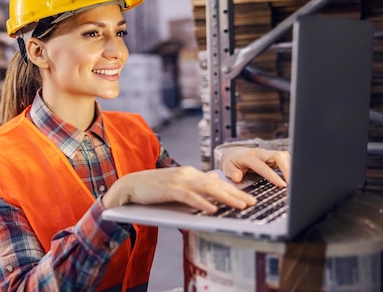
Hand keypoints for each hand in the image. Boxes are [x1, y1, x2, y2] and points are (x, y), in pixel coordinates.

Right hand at [102, 166, 256, 213]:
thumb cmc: (153, 190)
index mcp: (190, 173)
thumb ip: (194, 187)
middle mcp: (187, 174)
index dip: (234, 190)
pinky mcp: (169, 189)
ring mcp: (178, 180)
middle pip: (216, 184)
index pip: (216, 181)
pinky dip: (202, 203)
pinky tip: (213, 209)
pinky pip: (189, 196)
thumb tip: (213, 186)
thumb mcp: (177, 187)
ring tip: (240, 206)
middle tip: (252, 203)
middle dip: (236, 193)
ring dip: (225, 197)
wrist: (130, 186)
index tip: (249, 198)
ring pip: (207, 188)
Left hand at [220, 146, 289, 186]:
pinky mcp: (273, 157)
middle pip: (278, 156)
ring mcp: (268, 154)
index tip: (283, 184)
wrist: (233, 154)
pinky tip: (293, 177)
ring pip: (284, 156)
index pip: (263, 166)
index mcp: (249, 157)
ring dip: (291, 167)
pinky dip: (291, 166)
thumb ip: (232, 172)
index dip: (273, 175)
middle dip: (288, 168)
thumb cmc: (232, 162)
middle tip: (293, 183)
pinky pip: (285, 159)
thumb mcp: (227, 167)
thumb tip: (237, 177)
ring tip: (295, 181)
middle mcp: (260, 153)